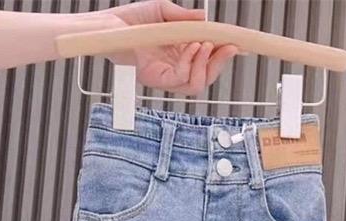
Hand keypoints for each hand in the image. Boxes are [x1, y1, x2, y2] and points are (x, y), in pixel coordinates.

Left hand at [102, 0, 237, 94]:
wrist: (109, 24)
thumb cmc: (132, 19)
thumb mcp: (164, 11)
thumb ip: (185, 18)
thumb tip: (205, 18)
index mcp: (180, 53)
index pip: (207, 60)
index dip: (223, 55)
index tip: (236, 44)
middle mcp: (175, 68)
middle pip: (206, 76)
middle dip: (220, 63)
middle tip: (229, 46)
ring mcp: (166, 76)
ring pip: (197, 83)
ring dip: (206, 64)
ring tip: (204, 44)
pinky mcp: (156, 79)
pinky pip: (181, 79)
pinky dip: (190, 63)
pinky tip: (190, 47)